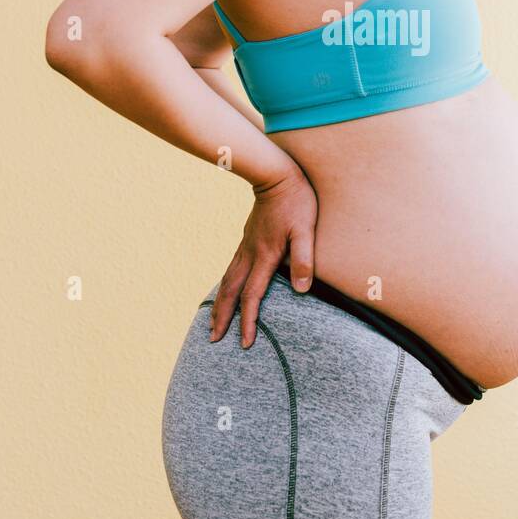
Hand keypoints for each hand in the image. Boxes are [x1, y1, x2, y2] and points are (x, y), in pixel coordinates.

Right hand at [209, 163, 317, 346]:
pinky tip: (225, 291)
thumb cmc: (296, 202)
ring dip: (219, 304)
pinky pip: (230, 269)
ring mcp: (245, 246)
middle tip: (214, 340)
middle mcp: (250, 254)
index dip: (248, 321)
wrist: (276, 175)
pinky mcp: (247, 240)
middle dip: (222, 318)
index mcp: (264, 256)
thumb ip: (303, 259)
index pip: (252, 296)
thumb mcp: (305, 230)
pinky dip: (224, 286)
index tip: (245, 343)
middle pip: (231, 292)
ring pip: (227, 281)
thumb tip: (301, 290)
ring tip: (212, 322)